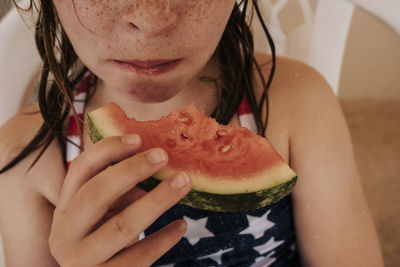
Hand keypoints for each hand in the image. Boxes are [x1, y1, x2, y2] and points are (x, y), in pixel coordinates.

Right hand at [49, 134, 191, 265]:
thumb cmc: (102, 241)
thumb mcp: (101, 216)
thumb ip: (118, 194)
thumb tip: (153, 169)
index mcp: (65, 209)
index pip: (80, 169)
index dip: (108, 150)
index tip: (138, 138)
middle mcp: (65, 233)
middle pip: (96, 193)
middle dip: (132, 170)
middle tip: (163, 155)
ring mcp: (81, 260)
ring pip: (123, 225)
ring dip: (158, 200)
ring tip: (184, 182)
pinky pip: (140, 257)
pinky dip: (163, 238)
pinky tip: (180, 225)